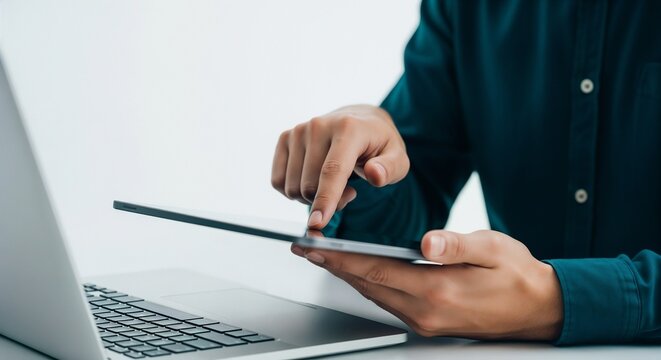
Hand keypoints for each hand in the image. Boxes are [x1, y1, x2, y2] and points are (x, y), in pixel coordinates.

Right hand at [271, 105, 409, 228]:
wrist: (358, 120)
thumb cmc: (378, 144)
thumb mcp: (398, 158)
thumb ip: (390, 169)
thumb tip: (376, 174)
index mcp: (348, 128)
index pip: (332, 170)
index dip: (325, 199)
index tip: (317, 223)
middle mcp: (318, 125)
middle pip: (309, 185)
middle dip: (327, 201)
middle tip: (349, 191)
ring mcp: (298, 131)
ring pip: (292, 187)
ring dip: (311, 196)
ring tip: (334, 182)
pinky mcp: (285, 138)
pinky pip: (278, 182)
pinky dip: (295, 189)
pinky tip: (315, 179)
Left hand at [292, 230, 563, 340]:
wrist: (540, 308)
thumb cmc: (518, 275)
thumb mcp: (493, 249)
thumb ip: (457, 244)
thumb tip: (427, 241)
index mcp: (438, 290)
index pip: (377, 271)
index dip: (342, 258)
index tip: (315, 247)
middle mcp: (426, 311)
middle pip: (368, 286)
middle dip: (335, 266)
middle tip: (307, 249)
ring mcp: (426, 321)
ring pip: (375, 296)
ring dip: (349, 276)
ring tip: (326, 257)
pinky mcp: (428, 322)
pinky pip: (388, 302)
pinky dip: (369, 285)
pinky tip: (361, 272)